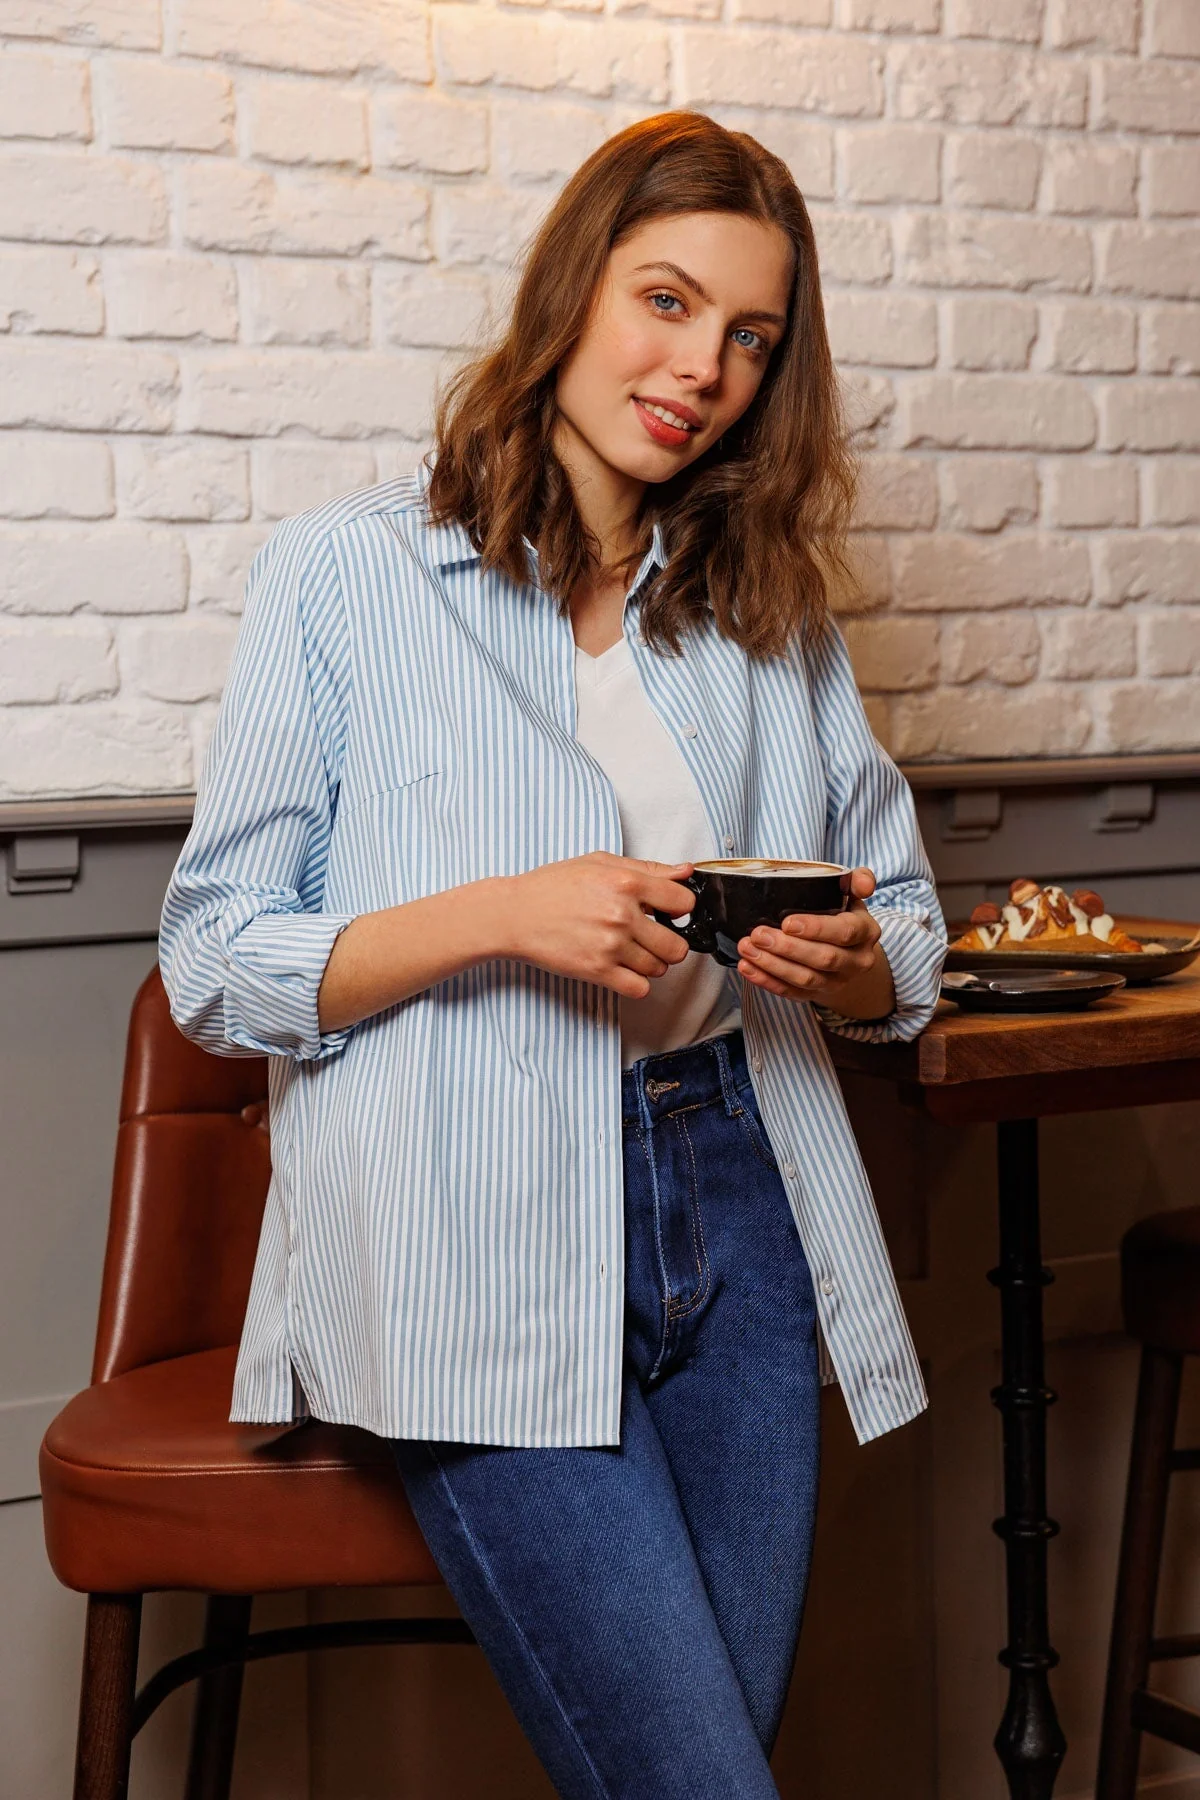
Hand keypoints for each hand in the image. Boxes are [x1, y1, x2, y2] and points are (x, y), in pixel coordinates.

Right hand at [498, 851, 695, 999]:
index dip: (680, 908)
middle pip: (677, 945)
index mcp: (627, 883)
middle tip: (653, 938)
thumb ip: (647, 868)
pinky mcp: (597, 971)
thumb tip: (686, 872)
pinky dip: (636, 983)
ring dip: (651, 963)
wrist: (514, 913)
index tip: (669, 912)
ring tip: (631, 951)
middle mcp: (622, 915)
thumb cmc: (553, 886)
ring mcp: (610, 946)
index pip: (683, 903)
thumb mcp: (600, 863)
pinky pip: (639, 989)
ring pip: (659, 969)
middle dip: (670, 943)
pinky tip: (623, 969)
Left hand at [735, 867, 891, 1012]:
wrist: (848, 950)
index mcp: (866, 932)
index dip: (816, 929)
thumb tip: (865, 884)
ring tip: (747, 948)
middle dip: (787, 948)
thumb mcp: (852, 894)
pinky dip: (766, 981)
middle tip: (758, 934)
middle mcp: (856, 961)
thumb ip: (858, 881)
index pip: (844, 932)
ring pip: (805, 979)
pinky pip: (791, 993)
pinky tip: (747, 967)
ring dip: (772, 965)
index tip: (786, 922)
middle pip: (823, 959)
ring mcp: (837, 981)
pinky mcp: (817, 994)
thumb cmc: (842, 914)